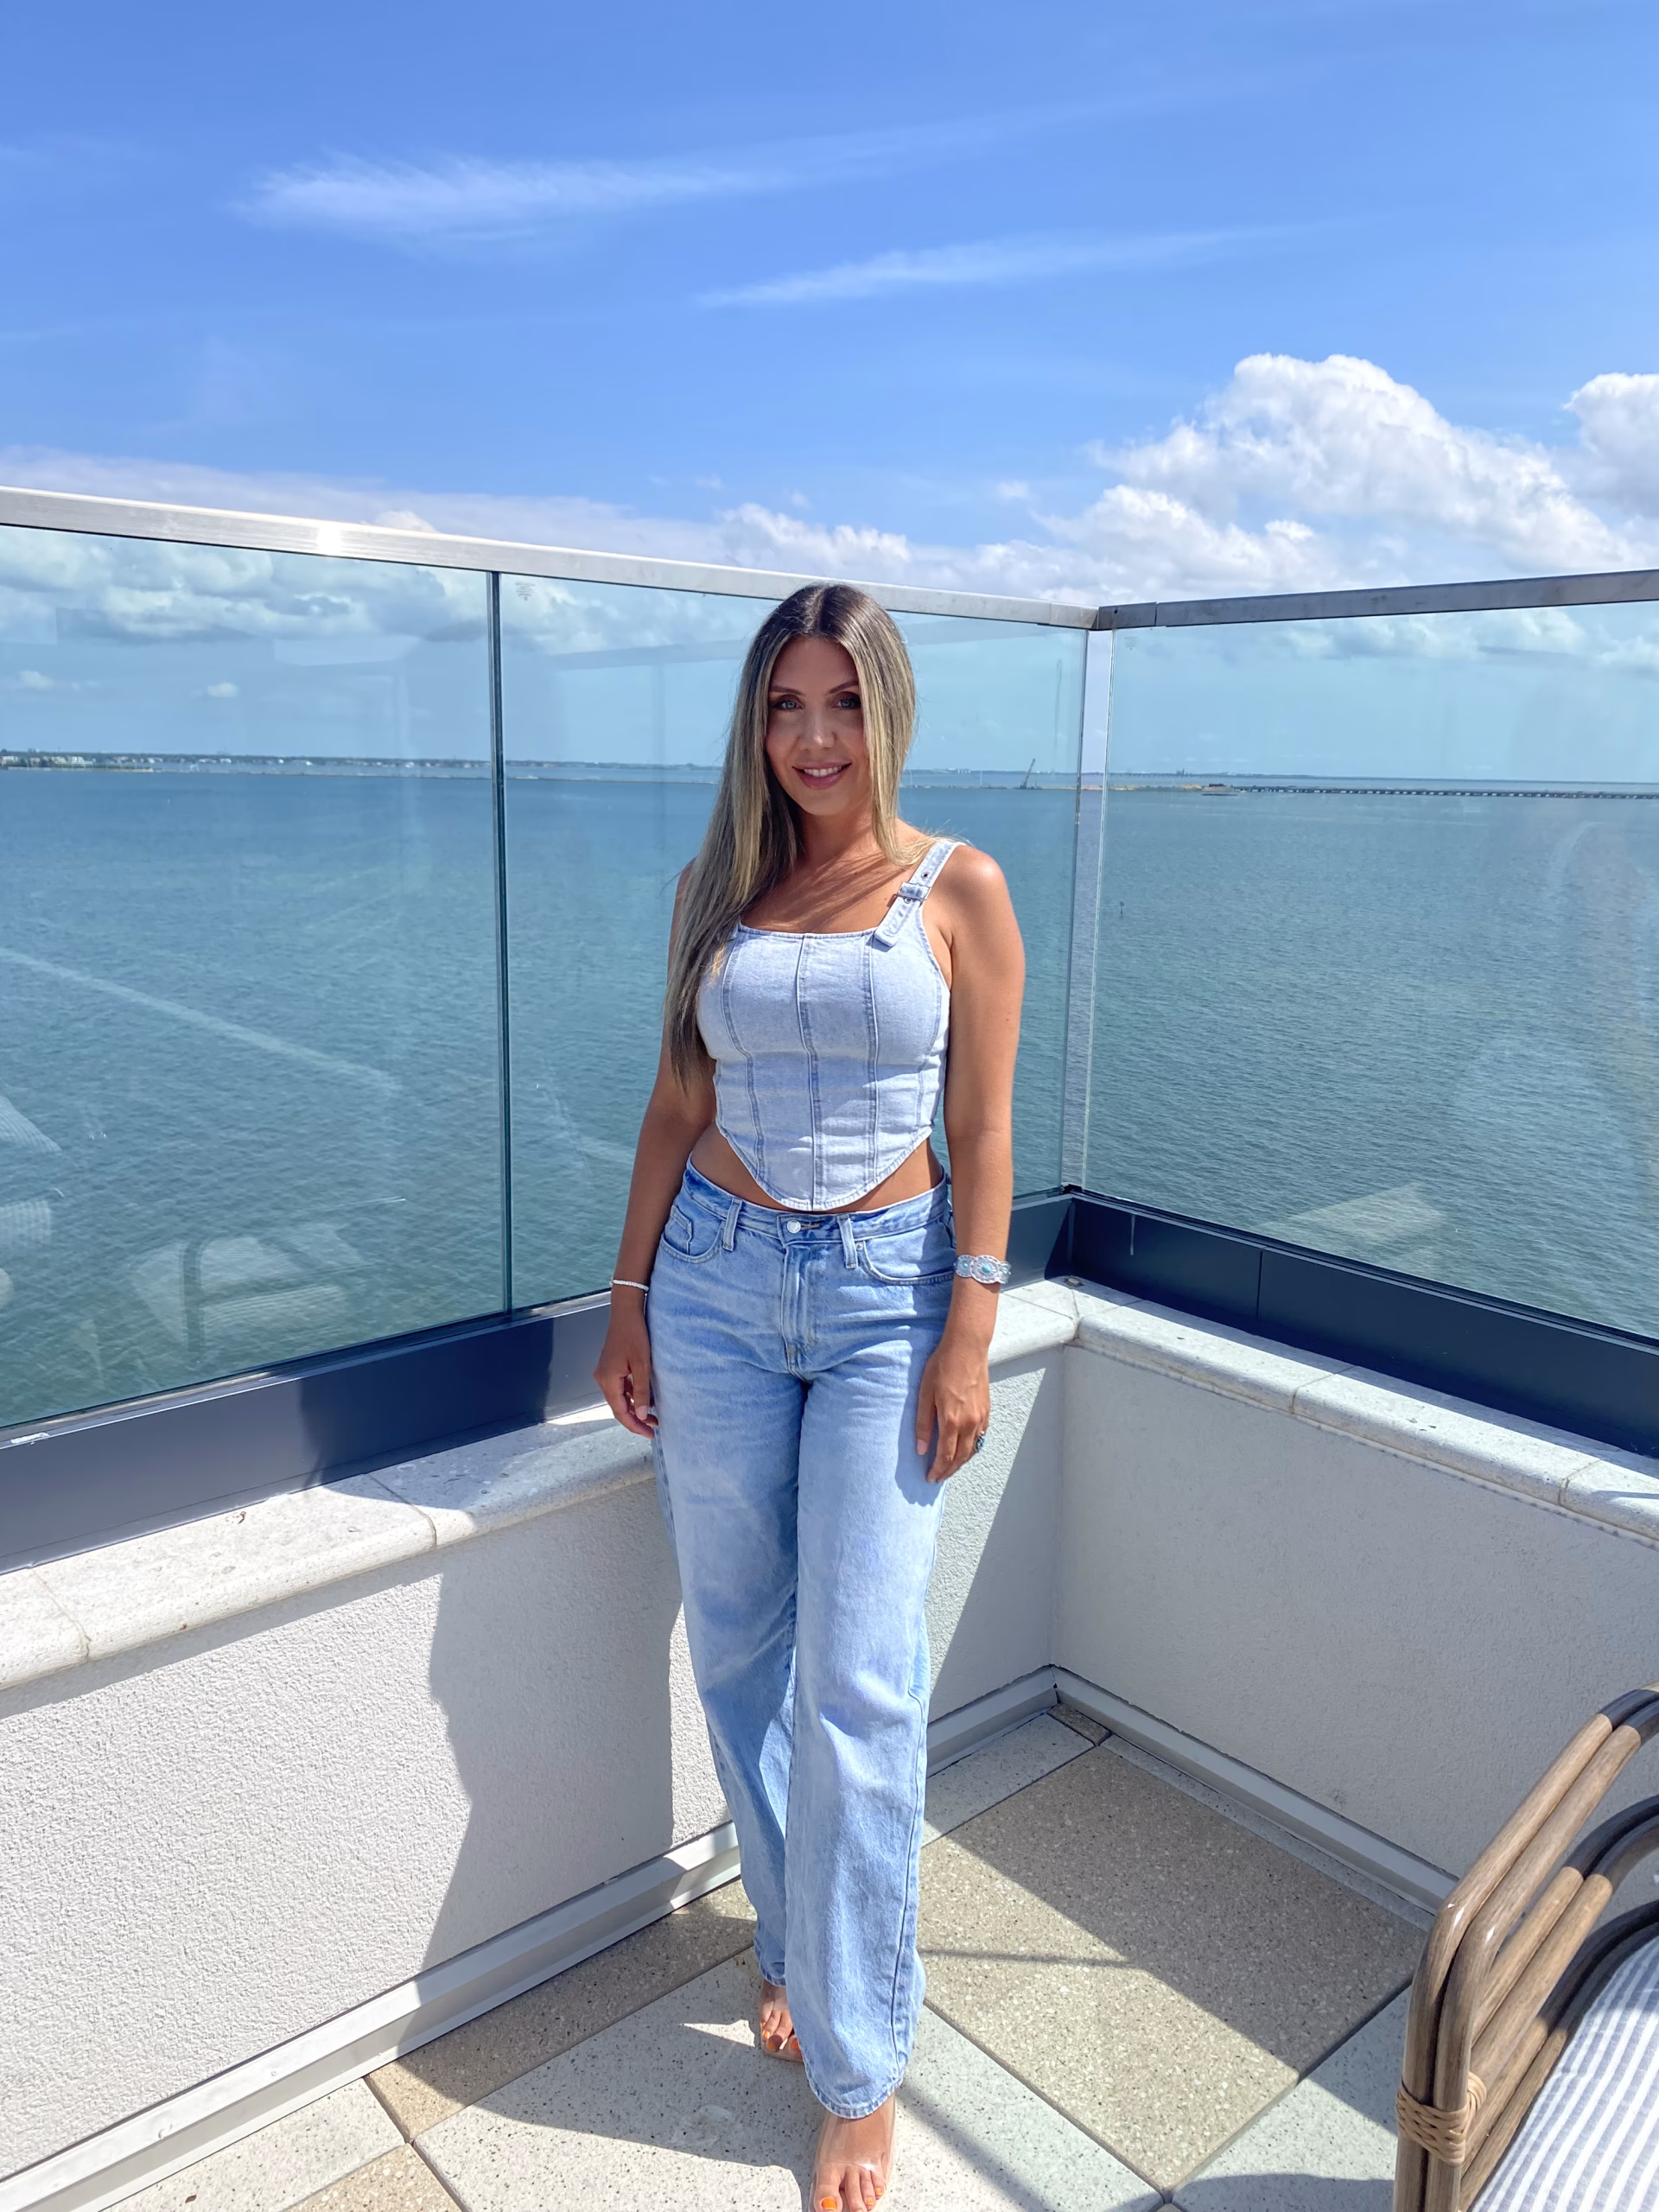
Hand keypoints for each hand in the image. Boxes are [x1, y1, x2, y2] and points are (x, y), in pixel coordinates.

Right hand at [594, 1302, 655, 1437]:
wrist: (625, 1312)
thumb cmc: (635, 1335)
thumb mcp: (643, 1365)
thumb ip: (643, 1391)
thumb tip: (643, 1415)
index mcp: (608, 1380)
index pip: (620, 1412)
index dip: (635, 1425)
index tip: (650, 1433)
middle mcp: (602, 1379)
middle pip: (618, 1407)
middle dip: (636, 1419)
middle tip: (654, 1428)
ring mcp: (604, 1373)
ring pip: (619, 1398)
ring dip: (635, 1408)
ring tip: (653, 1416)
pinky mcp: (610, 1367)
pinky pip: (620, 1388)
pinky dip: (632, 1396)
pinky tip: (645, 1399)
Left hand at [914, 1335, 989, 1481]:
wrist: (967, 1348)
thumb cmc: (943, 1366)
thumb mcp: (925, 1393)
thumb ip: (923, 1423)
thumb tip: (921, 1449)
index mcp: (951, 1420)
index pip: (945, 1455)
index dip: (937, 1469)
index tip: (929, 1477)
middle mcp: (969, 1423)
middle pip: (960, 1457)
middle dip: (949, 1471)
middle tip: (938, 1477)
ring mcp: (980, 1417)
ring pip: (973, 1449)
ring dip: (961, 1461)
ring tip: (949, 1467)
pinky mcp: (986, 1410)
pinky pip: (980, 1437)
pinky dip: (972, 1448)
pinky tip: (964, 1448)